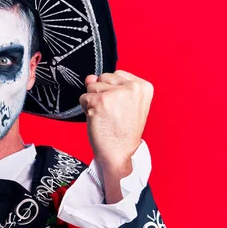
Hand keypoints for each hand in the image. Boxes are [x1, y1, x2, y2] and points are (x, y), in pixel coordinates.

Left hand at [79, 70, 152, 202]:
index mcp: (143, 87)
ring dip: (92, 101)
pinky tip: (97, 119)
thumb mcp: (124, 104)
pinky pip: (83, 97)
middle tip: (111, 113)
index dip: (112, 90)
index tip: (119, 107)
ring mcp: (115, 93)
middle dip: (101, 93)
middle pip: (103, 77)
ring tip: (105, 116)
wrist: (120, 153)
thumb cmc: (122, 132)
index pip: (116, 74)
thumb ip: (109, 86)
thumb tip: (90, 77)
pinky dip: (85, 109)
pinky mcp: (99, 101)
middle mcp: (132, 87)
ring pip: (91, 86)